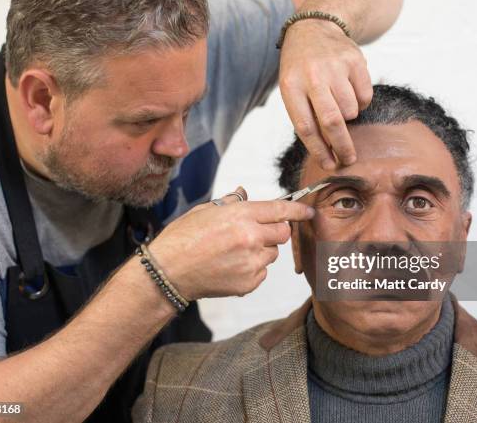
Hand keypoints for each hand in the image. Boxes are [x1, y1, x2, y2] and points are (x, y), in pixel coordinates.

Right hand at [146, 187, 314, 299]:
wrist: (167, 272)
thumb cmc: (182, 238)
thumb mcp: (205, 211)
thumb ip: (231, 203)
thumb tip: (244, 194)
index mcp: (240, 215)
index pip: (280, 209)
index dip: (298, 210)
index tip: (308, 211)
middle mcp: (250, 237)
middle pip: (283, 233)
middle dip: (275, 231)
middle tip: (257, 233)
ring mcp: (251, 262)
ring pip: (273, 254)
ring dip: (262, 250)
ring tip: (234, 252)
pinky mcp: (249, 282)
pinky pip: (262, 272)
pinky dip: (252, 268)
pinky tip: (230, 266)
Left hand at [279, 19, 372, 169]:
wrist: (313, 28)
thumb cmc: (300, 70)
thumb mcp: (292, 89)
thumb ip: (306, 116)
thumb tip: (327, 153)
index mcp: (291, 87)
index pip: (305, 127)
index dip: (319, 151)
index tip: (330, 165)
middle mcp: (312, 75)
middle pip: (331, 121)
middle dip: (342, 146)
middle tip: (349, 159)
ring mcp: (335, 67)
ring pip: (351, 110)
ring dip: (349, 117)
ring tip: (340, 105)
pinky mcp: (355, 60)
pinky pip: (365, 96)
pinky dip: (360, 102)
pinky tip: (349, 89)